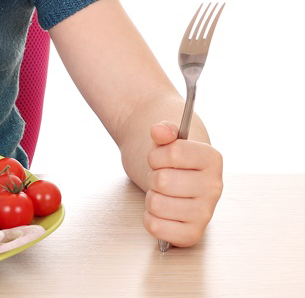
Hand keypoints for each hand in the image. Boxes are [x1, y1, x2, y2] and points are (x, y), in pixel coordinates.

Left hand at [143, 121, 222, 246]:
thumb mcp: (167, 141)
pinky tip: (162, 212)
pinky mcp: (193, 233)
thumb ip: (164, 131)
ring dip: (151, 198)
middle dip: (153, 178)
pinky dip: (150, 219)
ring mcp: (206, 213)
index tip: (160, 158)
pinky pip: (156, 227)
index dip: (155, 155)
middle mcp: (214, 187)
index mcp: (212, 159)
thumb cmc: (171, 163)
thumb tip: (159, 131)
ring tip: (162, 194)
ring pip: (156, 204)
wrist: (177, 183)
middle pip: (162, 180)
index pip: (173, 153)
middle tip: (161, 179)